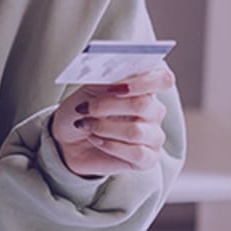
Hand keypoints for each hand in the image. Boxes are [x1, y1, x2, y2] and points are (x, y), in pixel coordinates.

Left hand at [51, 64, 174, 176]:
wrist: (67, 139)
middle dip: (108, 105)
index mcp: (143, 87)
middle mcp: (154, 111)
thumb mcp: (88, 89)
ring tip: (85, 124)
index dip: (145, 81)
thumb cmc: (81, 110)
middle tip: (85, 107)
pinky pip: (136, 153)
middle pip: (145, 104)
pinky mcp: (148, 159)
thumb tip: (117, 71)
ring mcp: (153, 136)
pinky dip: (109, 145)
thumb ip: (106, 79)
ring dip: (103, 127)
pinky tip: (95, 139)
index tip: (119, 86)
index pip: (163, 79)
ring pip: (136, 131)